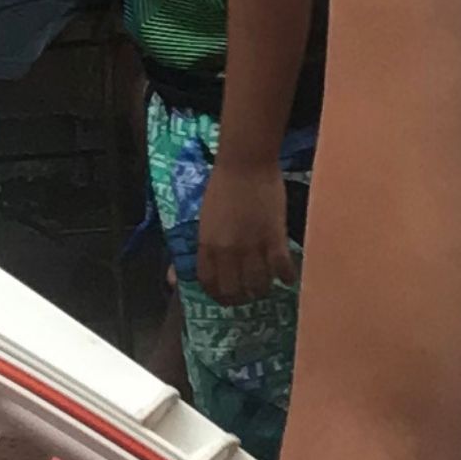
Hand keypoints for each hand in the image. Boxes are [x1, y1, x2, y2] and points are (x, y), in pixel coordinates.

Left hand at [195, 155, 297, 304]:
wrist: (246, 162)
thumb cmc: (222, 186)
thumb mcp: (203, 220)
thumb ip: (196, 250)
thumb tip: (172, 281)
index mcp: (207, 246)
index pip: (209, 283)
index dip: (219, 295)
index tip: (227, 297)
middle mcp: (227, 251)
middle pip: (234, 289)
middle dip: (242, 298)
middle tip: (249, 295)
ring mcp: (252, 245)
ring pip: (258, 283)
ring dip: (263, 289)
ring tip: (268, 286)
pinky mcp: (274, 236)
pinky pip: (281, 266)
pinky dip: (286, 275)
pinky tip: (288, 276)